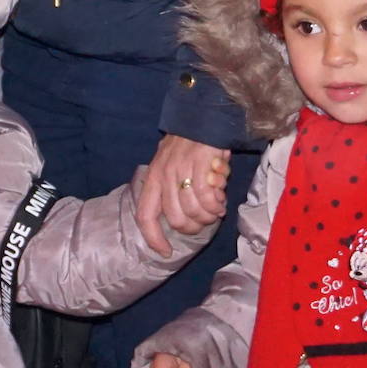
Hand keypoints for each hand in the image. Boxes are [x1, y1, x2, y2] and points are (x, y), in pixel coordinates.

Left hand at [136, 134, 229, 257]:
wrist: (205, 115)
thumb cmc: (191, 142)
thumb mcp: (170, 163)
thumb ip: (171, 187)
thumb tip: (182, 217)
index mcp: (153, 177)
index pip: (145, 215)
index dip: (153, 238)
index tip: (165, 252)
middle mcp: (163, 175)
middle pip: (175, 218)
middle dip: (192, 227)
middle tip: (205, 223)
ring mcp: (181, 170)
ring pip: (192, 210)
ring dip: (207, 216)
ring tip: (216, 210)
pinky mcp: (200, 166)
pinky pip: (207, 198)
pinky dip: (215, 205)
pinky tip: (221, 202)